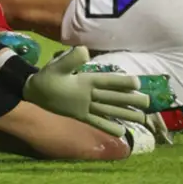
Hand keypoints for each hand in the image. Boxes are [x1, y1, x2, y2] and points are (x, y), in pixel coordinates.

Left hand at [23, 46, 150, 136]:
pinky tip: (121, 133)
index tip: (137, 83)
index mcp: (87, 80)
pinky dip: (108, 126)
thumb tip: (84, 50)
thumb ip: (70, 60)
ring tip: (142, 118)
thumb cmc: (47, 76)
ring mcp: (86, 104)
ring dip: (124, 113)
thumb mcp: (57, 67)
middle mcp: (90, 92)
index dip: (122, 82)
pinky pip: (96, 121)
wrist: (34, 90)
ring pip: (109, 109)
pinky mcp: (80, 115)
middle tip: (148, 102)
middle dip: (130, 99)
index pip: (108, 81)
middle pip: (114, 96)